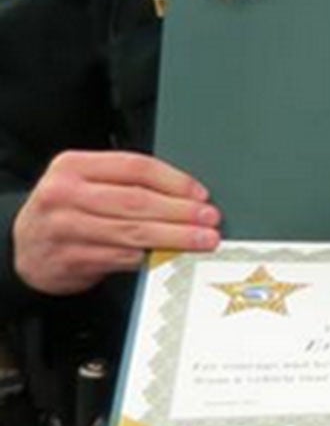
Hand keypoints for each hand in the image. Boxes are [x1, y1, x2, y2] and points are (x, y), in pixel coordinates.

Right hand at [13, 150, 221, 296]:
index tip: (201, 194)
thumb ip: (124, 183)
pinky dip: (149, 257)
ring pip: (131, 231)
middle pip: (137, 200)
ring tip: (201, 240)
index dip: (175, 181)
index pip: (136, 167)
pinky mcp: (68, 259)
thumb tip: (186, 195)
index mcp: (73, 166)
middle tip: (209, 219)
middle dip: (181, 211)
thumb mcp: (85, 184)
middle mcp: (65, 194)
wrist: (24, 247)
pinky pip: (119, 257)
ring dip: (174, 237)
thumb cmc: (66, 211)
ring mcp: (63, 228)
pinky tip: (170, 256)